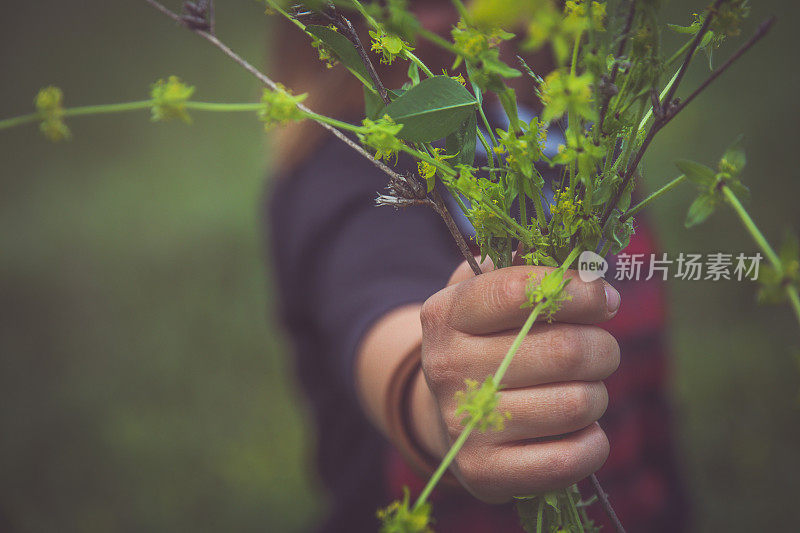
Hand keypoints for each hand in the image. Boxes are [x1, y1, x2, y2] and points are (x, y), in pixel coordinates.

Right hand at [411, 260, 620, 502]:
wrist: (450, 416)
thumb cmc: (487, 343)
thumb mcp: (489, 294)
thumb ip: (528, 267)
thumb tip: (585, 262)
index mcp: (446, 314)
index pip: (521, 291)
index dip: (577, 290)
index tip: (603, 297)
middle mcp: (446, 367)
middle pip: (566, 351)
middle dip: (602, 347)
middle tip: (600, 349)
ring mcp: (463, 425)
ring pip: (576, 403)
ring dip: (597, 394)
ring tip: (583, 389)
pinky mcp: (484, 473)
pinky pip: (572, 458)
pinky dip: (593, 442)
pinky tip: (579, 430)